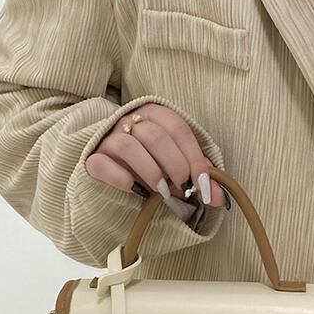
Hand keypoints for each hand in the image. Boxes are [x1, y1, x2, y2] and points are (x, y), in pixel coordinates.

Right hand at [85, 103, 226, 208]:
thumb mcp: (176, 165)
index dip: (195, 159)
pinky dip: (120, 178)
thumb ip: (198, 177)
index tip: (204, 187)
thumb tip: (221, 199)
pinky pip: (102, 164)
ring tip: (160, 191)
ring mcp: (108, 139)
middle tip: (182, 189)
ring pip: (128, 146)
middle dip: (174, 165)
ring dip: (150, 171)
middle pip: (155, 136)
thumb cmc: (150, 163)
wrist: (107, 164)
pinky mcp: (92, 159)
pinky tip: (134, 189)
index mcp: (154, 114)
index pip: (178, 129)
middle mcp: (129, 121)